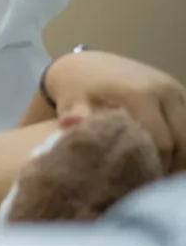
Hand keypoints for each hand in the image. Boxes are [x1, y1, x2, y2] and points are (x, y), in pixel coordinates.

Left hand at [45, 51, 185, 171]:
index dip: (153, 165)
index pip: (162, 143)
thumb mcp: (71, 102)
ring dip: (180, 154)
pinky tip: (166, 154)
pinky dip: (182, 141)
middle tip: (151, 178)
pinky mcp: (179, 91)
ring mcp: (174, 88)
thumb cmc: (76, 89)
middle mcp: (163, 89)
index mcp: (140, 93)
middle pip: (183, 140)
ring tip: (159, 168)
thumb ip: (75, 117)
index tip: (140, 181)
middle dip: (172, 164)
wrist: (86, 64)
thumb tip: (71, 124)